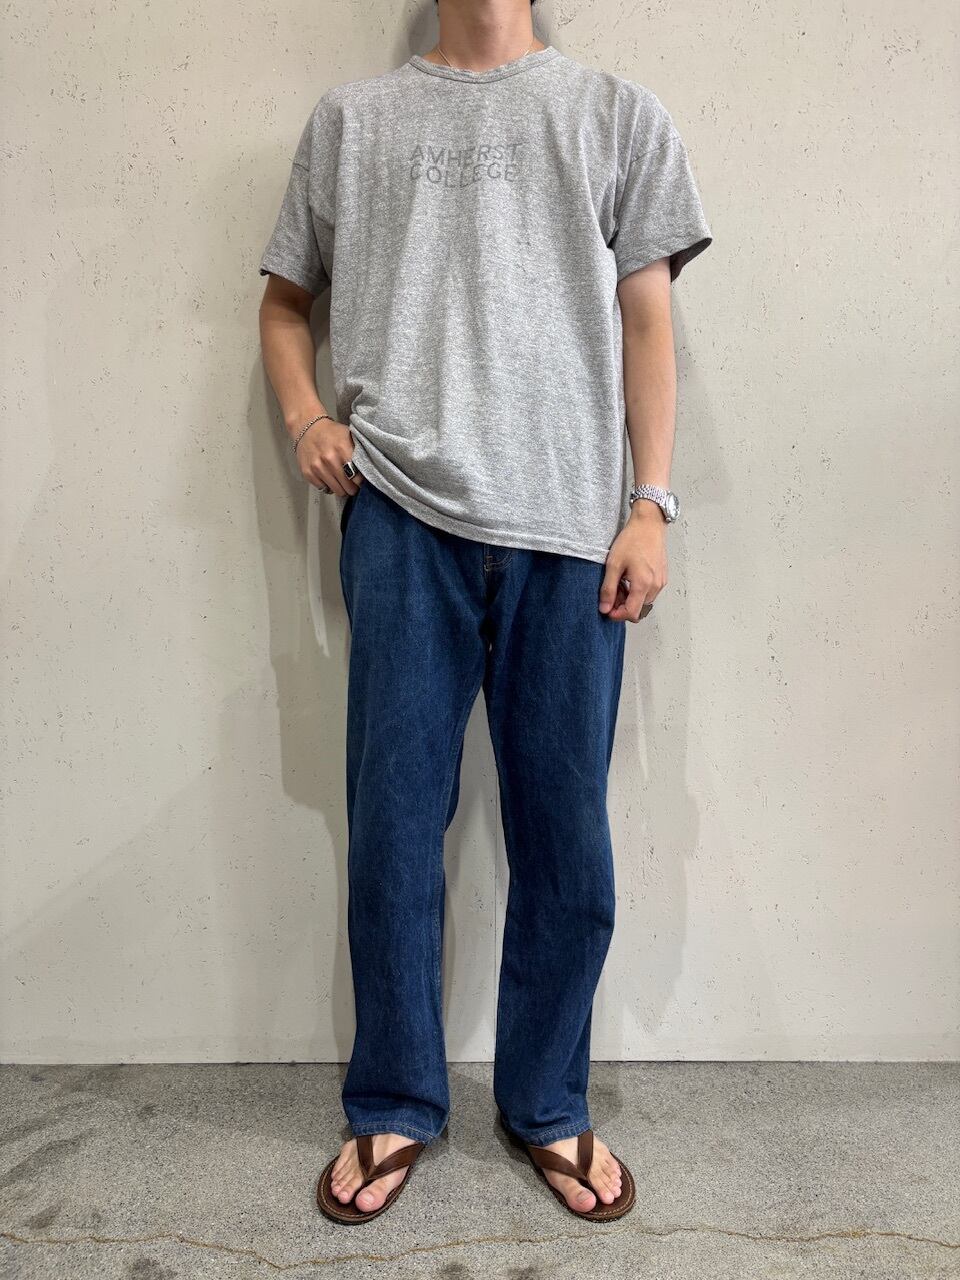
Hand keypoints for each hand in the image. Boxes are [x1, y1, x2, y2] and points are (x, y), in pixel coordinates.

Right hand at [295, 418, 363, 494]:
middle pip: (348, 487)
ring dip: (342, 489)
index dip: (362, 482)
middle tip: (353, 484)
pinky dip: (328, 487)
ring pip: (337, 491)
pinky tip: (330, 479)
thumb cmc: (333, 433)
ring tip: (343, 483)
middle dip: (353, 488)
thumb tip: (372, 469)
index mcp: (342, 449)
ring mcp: (317, 467)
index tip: (362, 481)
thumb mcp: (349, 436)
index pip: (358, 477)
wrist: (308, 428)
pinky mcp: (308, 473)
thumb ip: (359, 452)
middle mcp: (329, 460)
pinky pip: (324, 489)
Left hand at [599, 501, 665, 621]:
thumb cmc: (632, 540)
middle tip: (611, 591)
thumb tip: (604, 608)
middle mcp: (655, 586)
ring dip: (631, 599)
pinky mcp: (662, 577)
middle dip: (623, 606)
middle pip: (639, 609)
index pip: (632, 614)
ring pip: (644, 602)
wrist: (649, 524)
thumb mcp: (614, 564)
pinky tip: (629, 578)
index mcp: (643, 584)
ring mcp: (661, 582)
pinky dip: (638, 591)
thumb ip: (608, 589)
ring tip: (620, 582)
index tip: (607, 608)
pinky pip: (650, 592)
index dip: (617, 615)